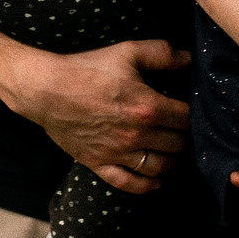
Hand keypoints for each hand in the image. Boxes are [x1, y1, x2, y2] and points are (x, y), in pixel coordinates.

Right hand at [3, 36, 191, 193]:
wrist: (46, 89)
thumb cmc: (86, 69)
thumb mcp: (127, 52)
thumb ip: (162, 54)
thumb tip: (188, 58)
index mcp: (147, 107)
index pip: (186, 120)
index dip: (192, 115)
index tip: (188, 111)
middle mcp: (136, 135)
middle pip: (177, 145)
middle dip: (183, 137)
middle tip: (180, 130)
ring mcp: (118, 153)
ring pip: (159, 167)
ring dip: (171, 161)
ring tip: (171, 151)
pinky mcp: (100, 164)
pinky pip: (129, 184)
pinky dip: (147, 185)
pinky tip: (155, 180)